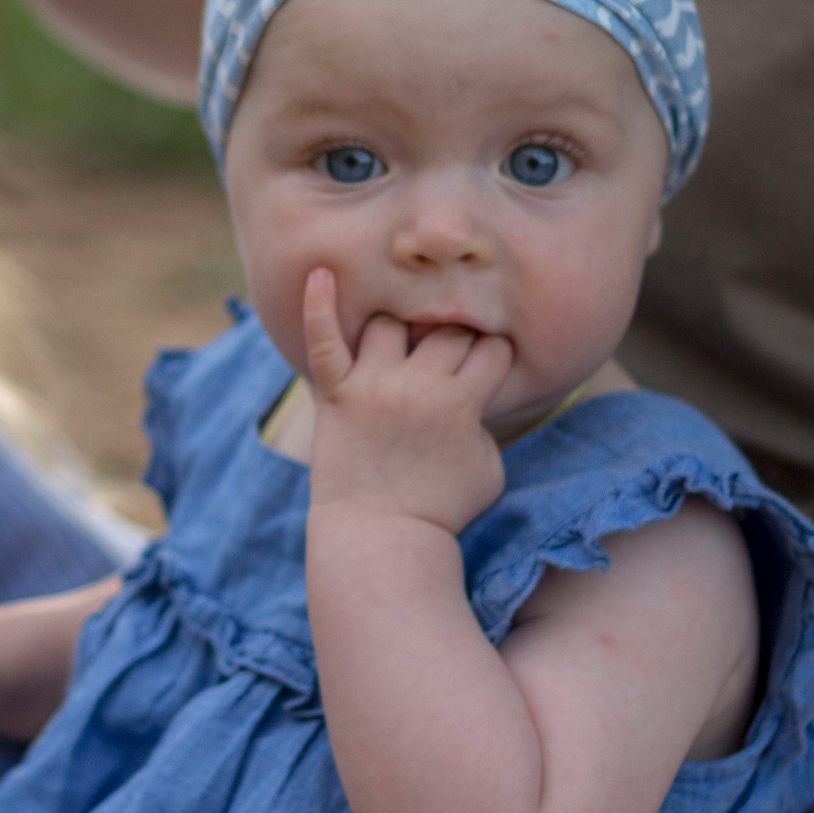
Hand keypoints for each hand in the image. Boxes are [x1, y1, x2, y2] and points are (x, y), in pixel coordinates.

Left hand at [302, 268, 510, 534]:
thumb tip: (477, 393)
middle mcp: (418, 385)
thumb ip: (487, 422)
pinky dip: (318, 305)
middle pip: (447, 333)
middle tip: (447, 368)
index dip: (494, 360)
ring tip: (404, 354)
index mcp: (462, 403)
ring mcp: (373, 385)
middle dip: (455, 346)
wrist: (380, 538)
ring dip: (403, 334)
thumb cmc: (442, 510)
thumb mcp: (489, 467)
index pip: (493, 351)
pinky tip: (319, 273)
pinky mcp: (335, 394)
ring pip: (392, 326)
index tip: (487, 373)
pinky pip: (324, 340)